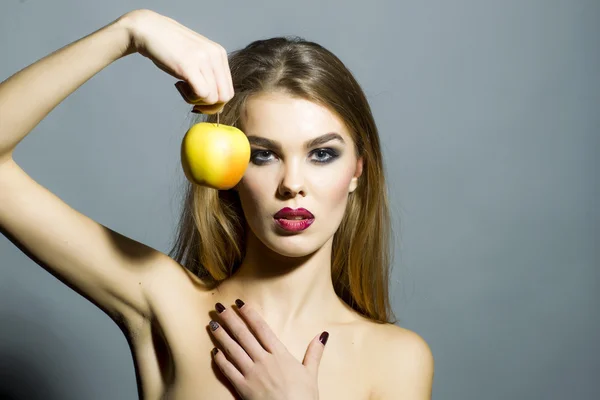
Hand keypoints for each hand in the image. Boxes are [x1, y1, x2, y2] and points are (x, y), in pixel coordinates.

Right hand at [119, 9, 232, 113]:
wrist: (149, 30)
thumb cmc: (170, 48)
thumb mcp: (196, 59)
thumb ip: (208, 76)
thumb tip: (218, 106)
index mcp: (220, 54)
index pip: (229, 90)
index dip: (215, 102)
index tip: (198, 98)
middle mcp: (216, 56)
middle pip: (224, 96)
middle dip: (208, 105)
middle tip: (191, 97)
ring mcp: (204, 60)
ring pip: (213, 98)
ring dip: (197, 100)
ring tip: (183, 87)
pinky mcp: (189, 65)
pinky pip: (202, 94)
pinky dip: (190, 97)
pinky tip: (179, 85)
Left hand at [209, 299, 328, 399]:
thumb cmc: (303, 398)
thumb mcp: (311, 373)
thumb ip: (314, 352)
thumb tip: (322, 334)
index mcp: (280, 354)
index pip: (261, 328)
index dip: (250, 314)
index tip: (239, 303)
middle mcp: (264, 360)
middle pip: (244, 335)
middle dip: (230, 319)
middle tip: (219, 307)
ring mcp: (252, 374)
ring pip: (233, 350)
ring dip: (221, 336)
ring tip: (212, 324)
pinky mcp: (243, 388)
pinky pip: (228, 371)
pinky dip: (220, 360)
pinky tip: (214, 352)